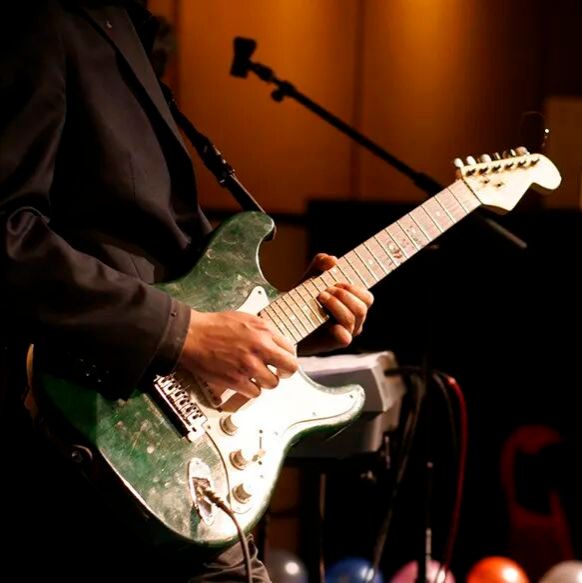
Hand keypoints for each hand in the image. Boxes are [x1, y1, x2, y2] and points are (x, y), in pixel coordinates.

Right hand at [178, 310, 297, 398]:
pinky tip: (245, 383)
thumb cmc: (214, 326)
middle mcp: (260, 348)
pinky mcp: (237, 380)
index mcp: (264, 331)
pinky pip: (255, 393)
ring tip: (258, 377)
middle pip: (289, 368)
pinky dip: (251, 390)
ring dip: (266, 382)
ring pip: (273, 383)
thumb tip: (275, 342)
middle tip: (280, 373)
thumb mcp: (245, 318)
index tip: (282, 360)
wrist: (192, 335)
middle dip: (286, 372)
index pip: (290, 349)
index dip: (286, 356)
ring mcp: (249, 366)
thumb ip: (263, 331)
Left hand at [298, 253, 373, 354]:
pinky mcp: (335, 343)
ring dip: (336, 304)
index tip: (339, 282)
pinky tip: (328, 324)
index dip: (356, 288)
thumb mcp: (311, 277)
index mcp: (353, 303)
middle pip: (362, 306)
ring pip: (352, 317)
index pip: (367, 297)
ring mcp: (347, 331)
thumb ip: (321, 263)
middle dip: (343, 294)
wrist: (286, 321)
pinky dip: (339, 329)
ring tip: (319, 298)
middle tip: (325, 290)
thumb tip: (333, 260)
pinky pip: (345, 338)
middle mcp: (354, 318)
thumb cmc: (303, 299)